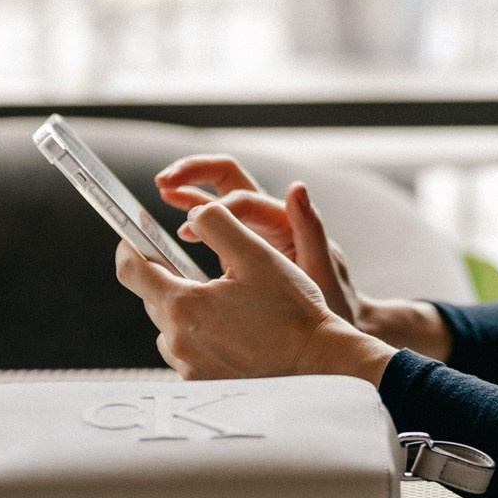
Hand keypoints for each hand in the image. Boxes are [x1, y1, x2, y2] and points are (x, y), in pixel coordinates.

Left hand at [114, 196, 394, 382]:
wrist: (318, 361)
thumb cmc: (290, 308)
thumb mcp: (255, 254)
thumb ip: (217, 223)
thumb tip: (193, 214)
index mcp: (184, 305)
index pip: (131, 270)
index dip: (129, 247)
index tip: (134, 236)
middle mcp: (178, 340)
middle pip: (151, 297)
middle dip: (168, 278)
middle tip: (199, 269)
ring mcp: (188, 366)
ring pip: (169, 325)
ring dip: (184, 309)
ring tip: (223, 302)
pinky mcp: (201, 383)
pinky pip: (185, 350)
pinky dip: (198, 335)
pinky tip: (230, 329)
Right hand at [154, 154, 363, 325]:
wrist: (336, 324)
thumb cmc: (334, 299)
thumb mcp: (322, 268)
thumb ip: (310, 228)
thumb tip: (297, 186)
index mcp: (286, 220)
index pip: (244, 200)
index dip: (215, 210)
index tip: (188, 229)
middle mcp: (269, 218)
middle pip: (228, 178)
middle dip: (195, 173)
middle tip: (164, 181)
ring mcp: (255, 231)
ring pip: (217, 197)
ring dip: (188, 190)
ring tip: (161, 190)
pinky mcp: (244, 249)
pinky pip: (215, 225)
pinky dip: (191, 217)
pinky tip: (169, 223)